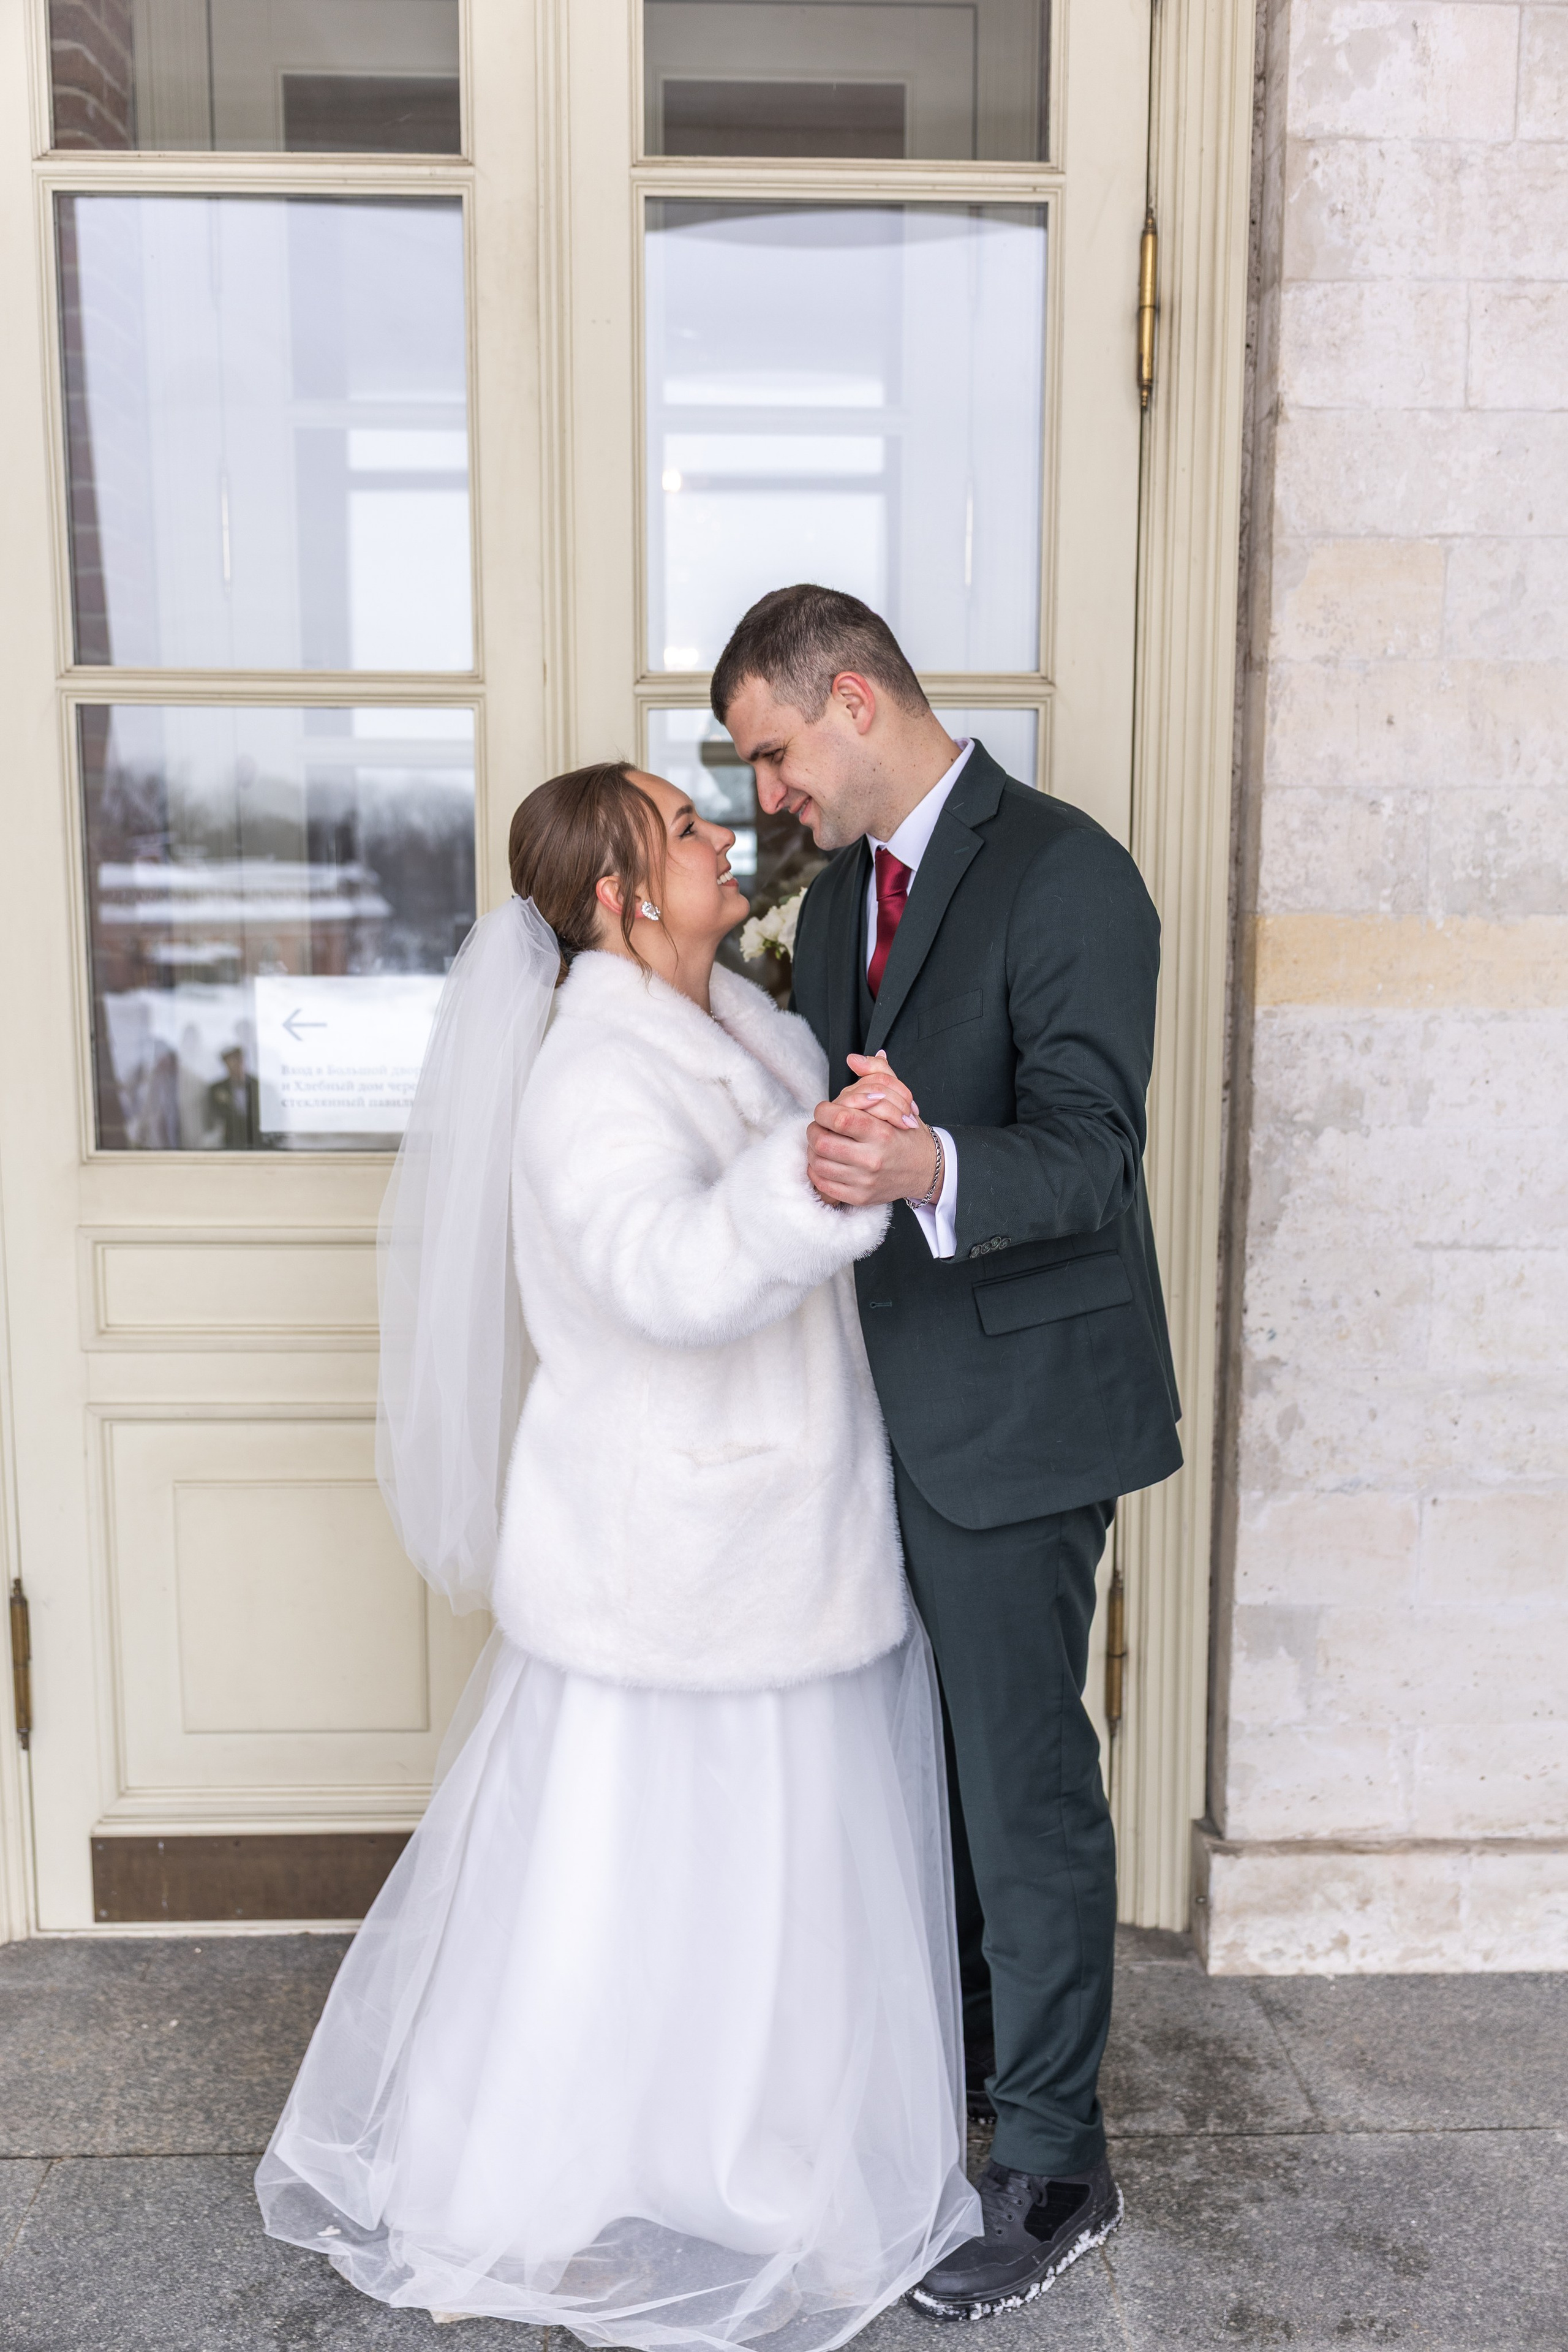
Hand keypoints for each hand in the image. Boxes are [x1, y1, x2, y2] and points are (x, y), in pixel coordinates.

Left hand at [808, 1053, 941, 1208]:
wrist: (926, 1169)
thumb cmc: (908, 1134)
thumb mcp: (899, 1100)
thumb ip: (878, 1074)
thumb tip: (853, 1059)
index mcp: (881, 1132)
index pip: (837, 1118)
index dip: (823, 1111)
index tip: (825, 1110)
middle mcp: (872, 1158)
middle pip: (821, 1142)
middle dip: (814, 1130)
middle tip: (820, 1127)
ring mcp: (864, 1181)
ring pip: (818, 1163)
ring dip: (813, 1150)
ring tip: (822, 1143)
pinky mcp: (859, 1197)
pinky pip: (823, 1184)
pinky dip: (817, 1171)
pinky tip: (825, 1161)